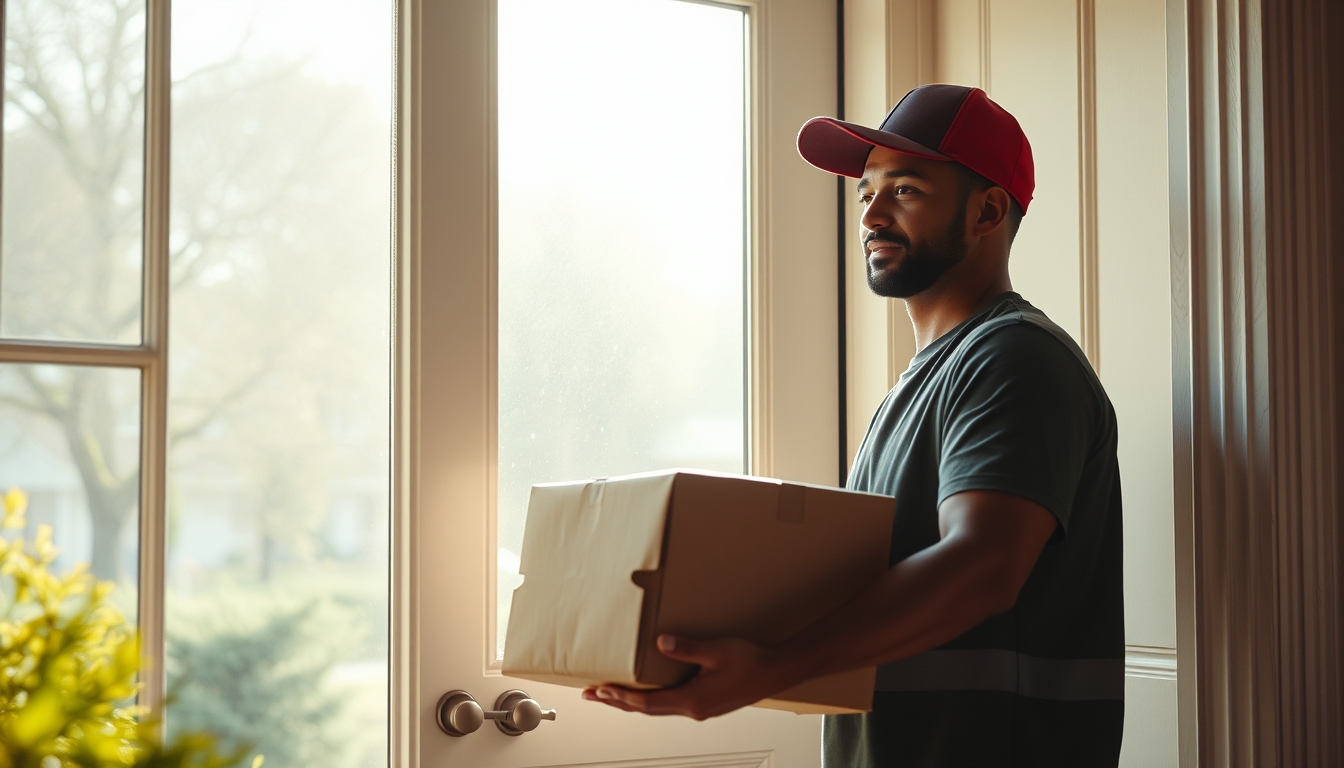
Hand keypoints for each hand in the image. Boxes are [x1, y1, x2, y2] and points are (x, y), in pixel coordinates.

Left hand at [581, 634, 797, 719]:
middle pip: (646, 710)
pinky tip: (645, 692)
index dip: (621, 697)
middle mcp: (693, 710)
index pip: (647, 703)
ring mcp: (700, 709)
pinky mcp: (705, 704)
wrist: (776, 672)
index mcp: (693, 700)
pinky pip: (669, 705)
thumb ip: (688, 648)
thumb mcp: (717, 650)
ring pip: (657, 709)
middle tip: (592, 695)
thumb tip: (661, 643)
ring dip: (631, 702)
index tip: (599, 690)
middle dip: (617, 701)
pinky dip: (650, 700)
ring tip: (610, 694)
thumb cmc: (750, 661)